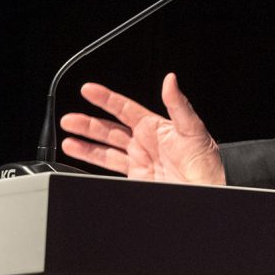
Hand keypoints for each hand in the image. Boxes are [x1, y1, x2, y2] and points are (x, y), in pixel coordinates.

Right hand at [59, 72, 226, 184]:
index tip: (88, 89)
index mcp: (157, 127)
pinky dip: (92, 161)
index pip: (125, 108)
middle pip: (110, 128)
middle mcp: (146, 142)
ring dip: (86, 143)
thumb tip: (170, 80)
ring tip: (67, 137)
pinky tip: (80, 155)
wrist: (207, 194)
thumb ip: (178, 105)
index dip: (106, 98)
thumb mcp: (194, 130)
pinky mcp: (137, 178)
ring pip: (106, 148)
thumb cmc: (206, 163)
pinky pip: (110, 167)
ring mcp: (140, 160)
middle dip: (88, 123)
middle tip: (68, 119)